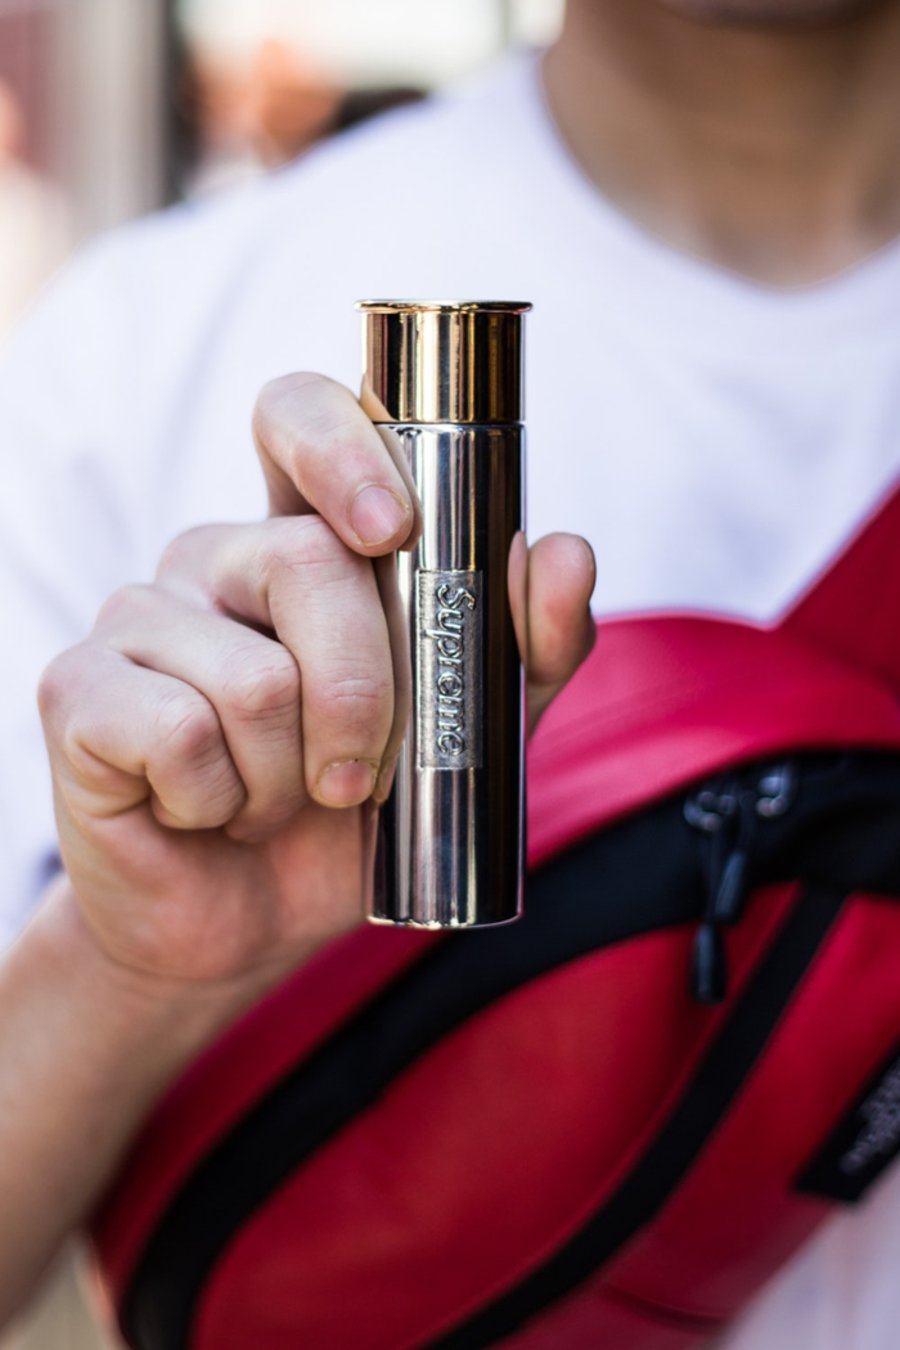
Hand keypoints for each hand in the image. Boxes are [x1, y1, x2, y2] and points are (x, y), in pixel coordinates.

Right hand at [38, 374, 595, 991]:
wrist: (249, 926)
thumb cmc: (354, 817)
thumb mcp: (471, 736)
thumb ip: (525, 645)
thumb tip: (563, 550)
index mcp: (303, 544)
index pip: (299, 414)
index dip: (341, 446)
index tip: (393, 528)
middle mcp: (215, 560)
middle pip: (304, 560)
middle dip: (363, 696)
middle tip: (358, 775)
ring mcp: (136, 616)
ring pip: (254, 676)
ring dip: (288, 777)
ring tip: (269, 800)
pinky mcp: (77, 690)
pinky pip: (177, 734)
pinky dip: (218, 803)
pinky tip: (203, 812)